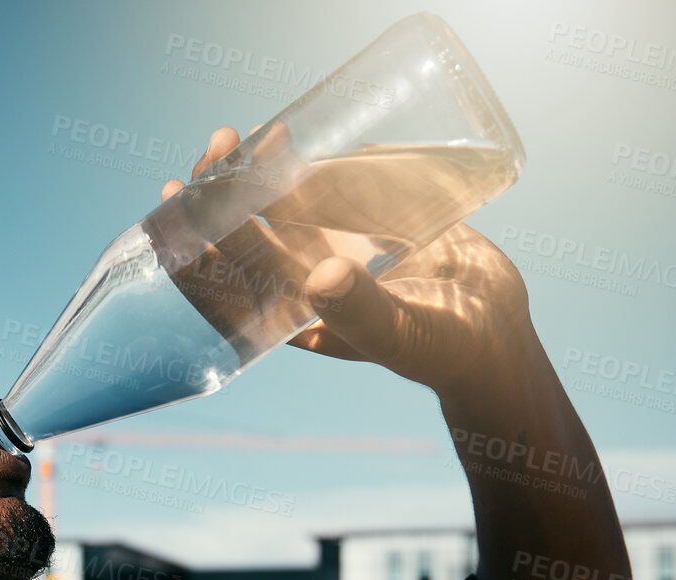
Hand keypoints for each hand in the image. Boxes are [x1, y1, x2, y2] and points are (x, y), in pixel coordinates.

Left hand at [161, 125, 540, 403]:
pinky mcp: (362, 229)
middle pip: (243, 238)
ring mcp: (331, 255)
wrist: (497, 333)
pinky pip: (321, 194)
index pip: (227, 284)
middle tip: (216, 148)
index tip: (179, 202)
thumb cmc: (447, 349)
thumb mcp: (405, 333)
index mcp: (295, 320)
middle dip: (220, 195)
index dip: (195, 246)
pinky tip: (288, 138)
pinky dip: (301, 167)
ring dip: (254, 175)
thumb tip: (320, 277)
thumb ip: (363, 310)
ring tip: (242, 135)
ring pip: (276, 211)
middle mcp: (303, 286)